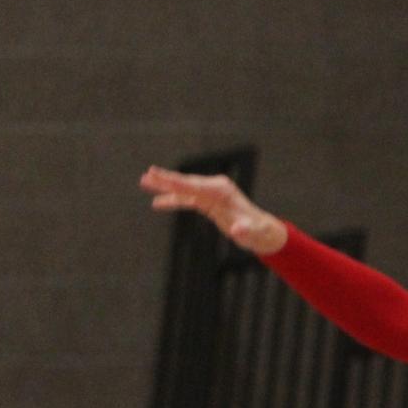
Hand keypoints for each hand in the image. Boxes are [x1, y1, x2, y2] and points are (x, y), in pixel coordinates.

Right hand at [138, 165, 288, 255]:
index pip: (193, 185)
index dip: (175, 182)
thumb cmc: (257, 232)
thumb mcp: (251, 234)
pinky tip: (157, 203)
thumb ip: (244, 231)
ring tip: (145, 182)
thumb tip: (237, 230)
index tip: (158, 176)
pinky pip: (187, 199)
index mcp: (222, 191)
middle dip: (165, 179)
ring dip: (165, 187)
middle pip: (186, 182)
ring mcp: (211, 193)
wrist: (262, 231)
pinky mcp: (209, 202)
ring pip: (184, 189)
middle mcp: (216, 188)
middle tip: (146, 174)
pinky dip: (173, 200)